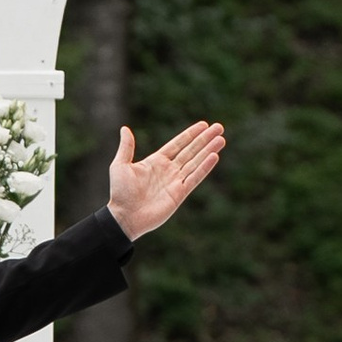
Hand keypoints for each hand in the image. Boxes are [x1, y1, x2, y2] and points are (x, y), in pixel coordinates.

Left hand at [107, 119, 224, 239]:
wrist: (124, 216)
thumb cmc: (120, 193)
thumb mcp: (120, 166)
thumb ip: (126, 147)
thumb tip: (125, 129)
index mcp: (156, 161)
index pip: (178, 144)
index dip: (191, 134)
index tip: (204, 125)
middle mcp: (169, 170)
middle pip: (191, 151)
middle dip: (205, 139)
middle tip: (219, 127)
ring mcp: (175, 181)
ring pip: (196, 162)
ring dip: (209, 150)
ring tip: (221, 139)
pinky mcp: (180, 193)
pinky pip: (195, 178)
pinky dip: (205, 167)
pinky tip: (214, 156)